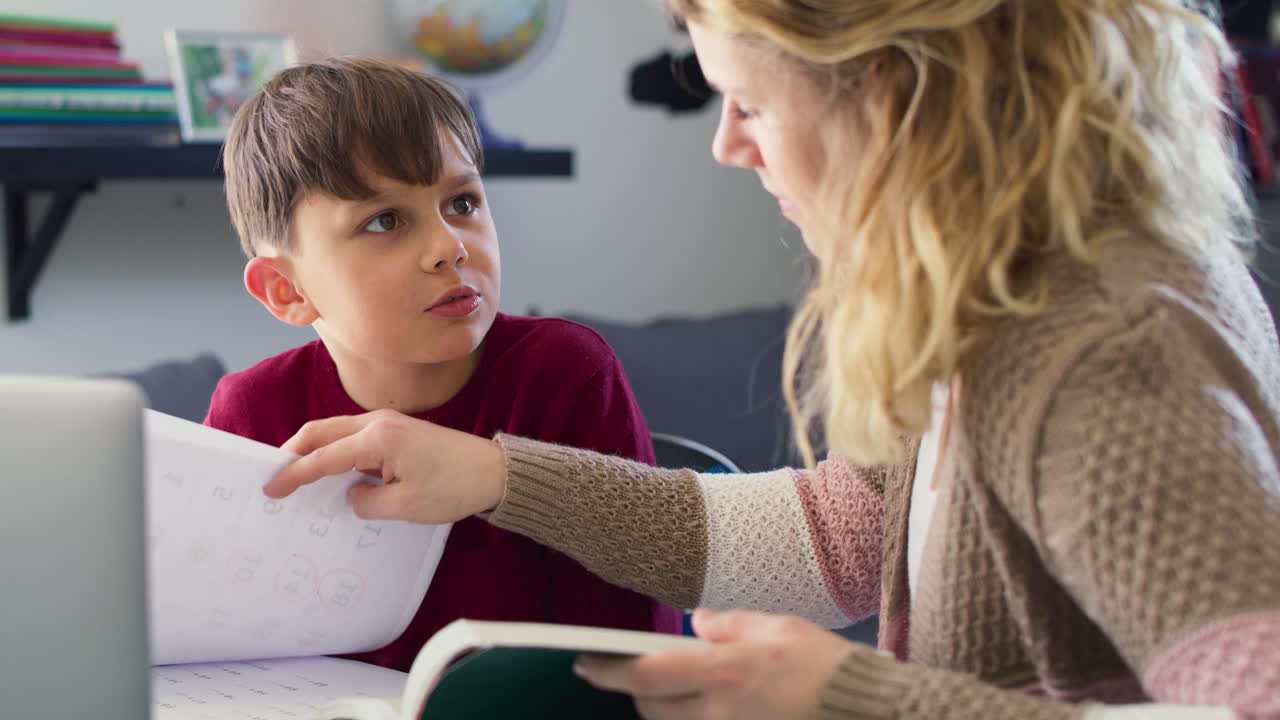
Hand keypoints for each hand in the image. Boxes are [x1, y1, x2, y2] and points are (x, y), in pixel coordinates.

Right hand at [264, 410, 505, 523]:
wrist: (494, 471)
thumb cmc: (455, 487)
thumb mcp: (406, 505)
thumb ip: (367, 502)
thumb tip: (351, 494)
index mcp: (378, 439)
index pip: (323, 457)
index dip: (293, 474)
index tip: (271, 489)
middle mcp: (379, 422)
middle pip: (321, 431)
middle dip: (293, 451)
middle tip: (273, 475)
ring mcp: (389, 422)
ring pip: (336, 430)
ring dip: (313, 448)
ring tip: (295, 472)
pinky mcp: (398, 428)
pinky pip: (354, 435)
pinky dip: (335, 449)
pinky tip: (331, 469)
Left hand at [574, 609, 852, 719]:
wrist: (869, 712)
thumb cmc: (828, 667)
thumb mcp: (779, 627)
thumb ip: (730, 625)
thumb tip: (698, 624)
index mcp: (726, 671)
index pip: (646, 674)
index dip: (608, 670)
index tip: (584, 663)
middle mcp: (721, 712)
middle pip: (650, 708)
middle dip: (635, 691)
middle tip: (633, 672)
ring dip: (661, 710)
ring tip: (668, 690)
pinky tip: (699, 706)